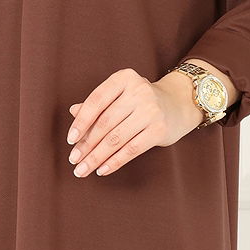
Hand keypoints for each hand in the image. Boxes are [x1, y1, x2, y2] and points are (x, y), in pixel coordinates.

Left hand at [65, 67, 203, 176]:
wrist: (178, 104)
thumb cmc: (140, 100)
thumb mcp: (120, 94)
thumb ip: (97, 103)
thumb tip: (73, 112)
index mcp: (124, 78)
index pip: (96, 100)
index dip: (81, 121)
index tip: (70, 139)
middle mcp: (138, 92)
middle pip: (105, 123)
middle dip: (86, 144)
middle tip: (73, 159)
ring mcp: (151, 111)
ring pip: (116, 139)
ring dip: (96, 157)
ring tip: (83, 168)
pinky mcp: (159, 130)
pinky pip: (131, 150)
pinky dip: (114, 162)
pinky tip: (102, 170)